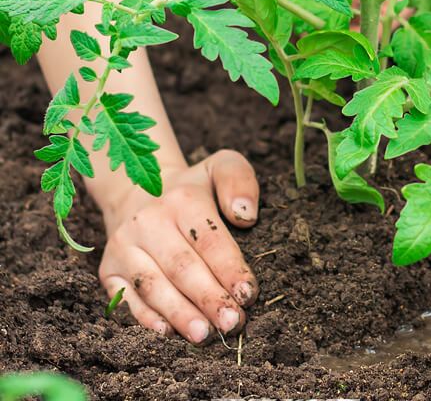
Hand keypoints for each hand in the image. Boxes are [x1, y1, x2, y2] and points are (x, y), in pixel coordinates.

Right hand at [99, 150, 258, 343]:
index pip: (208, 239)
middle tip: (232, 323)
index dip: (229, 268)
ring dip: (179, 314)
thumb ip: (238, 180)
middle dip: (209, 298)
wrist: (135, 191)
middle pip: (181, 267)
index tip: (249, 293)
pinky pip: (124, 298)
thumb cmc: (191, 189)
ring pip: (153, 286)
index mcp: (180, 200)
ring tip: (204, 335)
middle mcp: (147, 224)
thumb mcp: (219, 168)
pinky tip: (166, 333)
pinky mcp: (108, 270)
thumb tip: (246, 216)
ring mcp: (124, 249)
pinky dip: (144, 318)